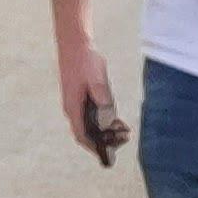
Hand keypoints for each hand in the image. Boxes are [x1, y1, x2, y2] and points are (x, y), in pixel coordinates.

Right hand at [57, 37, 116, 157]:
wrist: (75, 44)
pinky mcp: (80, 98)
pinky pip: (91, 116)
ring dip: (106, 131)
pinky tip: (117, 121)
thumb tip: (110, 117)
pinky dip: (104, 121)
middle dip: (105, 141)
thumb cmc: (85, 61)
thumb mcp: (97, 79)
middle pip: (86, 133)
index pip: (82, 135)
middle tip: (125, 138)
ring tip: (125, 131)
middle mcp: (72, 108)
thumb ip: (103, 98)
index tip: (108, 154)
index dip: (95, 147)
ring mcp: (75, 103)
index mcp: (73, 107)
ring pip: (90, 125)